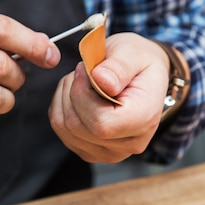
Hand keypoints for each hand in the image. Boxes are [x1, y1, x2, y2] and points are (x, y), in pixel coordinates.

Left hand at [49, 33, 169, 162]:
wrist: (143, 75)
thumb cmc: (139, 62)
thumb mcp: (133, 52)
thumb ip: (119, 66)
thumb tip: (101, 81)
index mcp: (143, 119)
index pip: (100, 123)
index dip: (82, 95)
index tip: (86, 71)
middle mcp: (128, 143)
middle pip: (77, 127)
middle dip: (72, 91)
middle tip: (84, 70)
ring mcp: (108, 152)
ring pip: (64, 128)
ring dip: (65, 97)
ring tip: (83, 80)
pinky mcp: (91, 150)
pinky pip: (61, 130)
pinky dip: (62, 106)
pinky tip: (78, 93)